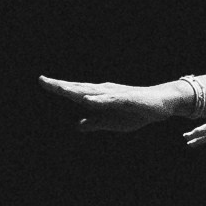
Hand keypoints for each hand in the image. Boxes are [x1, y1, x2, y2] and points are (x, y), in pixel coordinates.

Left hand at [40, 76, 178, 132]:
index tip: (42, 81)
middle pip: (79, 88)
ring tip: (60, 88)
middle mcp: (104, 92)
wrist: (162, 104)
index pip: (76, 92)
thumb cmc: (138, 111)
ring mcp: (115, 94)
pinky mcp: (127, 99)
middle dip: (61, 86)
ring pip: (92, 92)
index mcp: (99, 97)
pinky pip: (110, 99)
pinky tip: (87, 100)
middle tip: (43, 80)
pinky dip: (98, 100)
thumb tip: (78, 125)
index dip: (59, 87)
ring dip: (76, 90)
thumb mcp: (113, 122)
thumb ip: (96, 122)